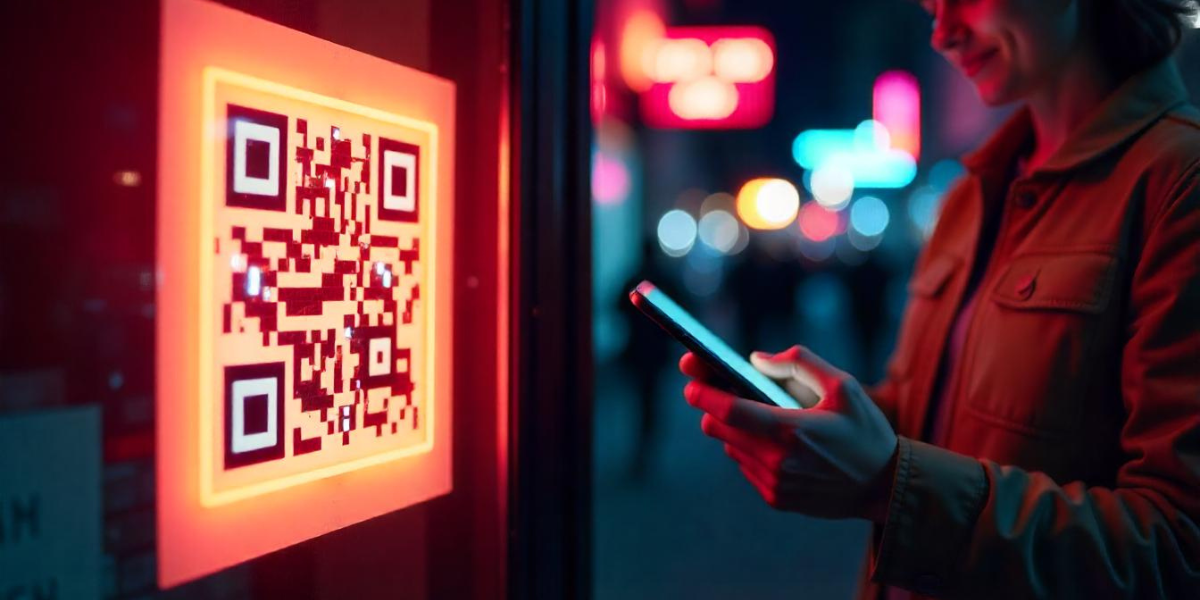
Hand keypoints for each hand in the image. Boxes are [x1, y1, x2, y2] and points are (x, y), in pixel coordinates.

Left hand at [680, 346, 898, 521]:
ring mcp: (774, 484)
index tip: (690, 383)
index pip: (730, 411)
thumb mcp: (843, 386)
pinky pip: (746, 466)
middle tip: (719, 390)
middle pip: (719, 429)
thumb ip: (799, 363)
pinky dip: (751, 450)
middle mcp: (777, 461)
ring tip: (760, 416)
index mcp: (791, 430)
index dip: (704, 394)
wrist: (885, 488)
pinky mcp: (776, 498)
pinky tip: (776, 442)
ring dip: (736, 429)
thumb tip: (756, 360)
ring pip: (731, 447)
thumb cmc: (865, 432)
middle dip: (714, 408)